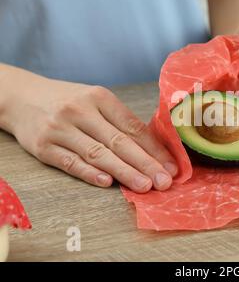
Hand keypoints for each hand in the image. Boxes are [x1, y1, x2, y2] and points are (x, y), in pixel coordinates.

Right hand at [3, 72, 176, 192]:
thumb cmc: (69, 101)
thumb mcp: (95, 100)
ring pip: (97, 154)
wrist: (23, 97)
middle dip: (145, 163)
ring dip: (124, 172)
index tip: (172, 166)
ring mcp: (60, 129)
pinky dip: (89, 173)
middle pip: (119, 141)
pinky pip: (70, 162)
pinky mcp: (43, 146)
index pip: (133, 126)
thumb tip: (154, 150)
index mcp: (100, 97)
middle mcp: (80, 111)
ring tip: (144, 186)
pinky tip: (107, 182)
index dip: (154, 148)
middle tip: (164, 181)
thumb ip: (120, 121)